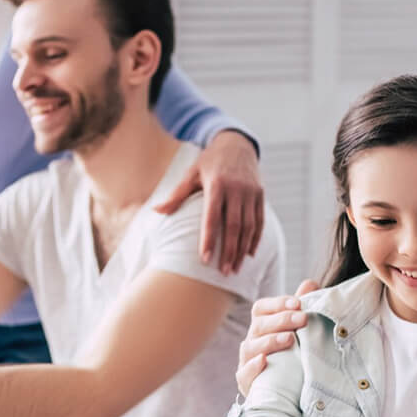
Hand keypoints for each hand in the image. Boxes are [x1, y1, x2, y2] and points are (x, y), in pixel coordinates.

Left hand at [155, 131, 262, 274]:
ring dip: (243, 250)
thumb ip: (176, 195)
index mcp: (216, 185)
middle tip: (223, 273)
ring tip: (235, 269)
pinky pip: (260, 220)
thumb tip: (156, 212)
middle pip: (234, 226)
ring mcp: (251, 192)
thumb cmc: (208, 162)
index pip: (212, 217)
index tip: (205, 259)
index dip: (209, 239)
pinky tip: (249, 254)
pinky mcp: (261, 194)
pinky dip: (256, 238)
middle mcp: (236, 189)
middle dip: (229, 251)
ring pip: (249, 226)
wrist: (236, 144)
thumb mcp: (191, 174)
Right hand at [236, 279, 317, 396]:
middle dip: (281, 320)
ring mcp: (247, 360)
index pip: (262, 308)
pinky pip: (245, 373)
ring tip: (289, 339)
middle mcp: (252, 340)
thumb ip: (301, 308)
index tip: (298, 303)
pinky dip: (253, 367)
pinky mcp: (246, 381)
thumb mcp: (296, 331)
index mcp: (262, 325)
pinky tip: (264, 361)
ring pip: (251, 347)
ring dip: (270, 341)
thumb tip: (310, 283)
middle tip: (302, 318)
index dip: (278, 304)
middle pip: (259, 325)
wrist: (285, 393)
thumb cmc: (290, 356)